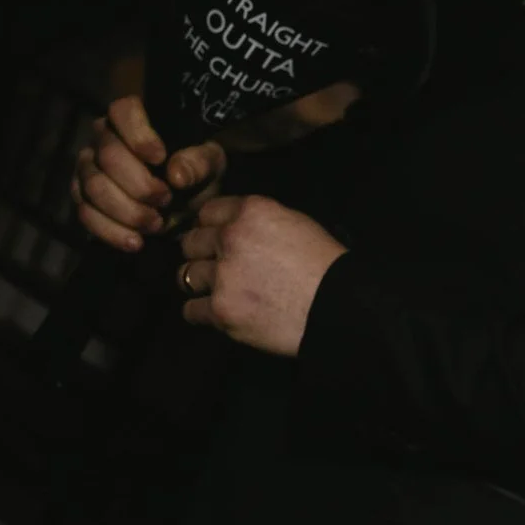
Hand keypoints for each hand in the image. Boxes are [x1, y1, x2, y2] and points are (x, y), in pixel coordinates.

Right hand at [71, 95, 225, 252]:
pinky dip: (112, 232)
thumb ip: (198, 163)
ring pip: (94, 187)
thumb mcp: (210, 167)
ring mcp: (87, 169)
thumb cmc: (194, 176)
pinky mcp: (82, 199)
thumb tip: (175, 173)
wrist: (183, 210)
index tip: (160, 159)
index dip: (138, 135)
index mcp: (132, 120)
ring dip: (127, 211)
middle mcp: (102, 139)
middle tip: (166, 201)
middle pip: (108, 156)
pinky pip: (85, 215)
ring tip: (156, 224)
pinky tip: (136, 242)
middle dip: (139, 185)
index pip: (122, 111)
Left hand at [174, 193, 345, 353]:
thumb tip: (235, 228)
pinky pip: (191, 310)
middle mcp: (231, 238)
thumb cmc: (326, 266)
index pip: (207, 212)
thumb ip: (258, 221)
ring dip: (201, 284)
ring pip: (185, 276)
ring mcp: (223, 276)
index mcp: (251, 211)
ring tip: (221, 293)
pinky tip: (220, 313)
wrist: (339, 307)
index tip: (217, 240)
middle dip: (202, 254)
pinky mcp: (221, 311)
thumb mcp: (296, 223)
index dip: (211, 228)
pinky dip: (203, 313)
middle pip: (190, 243)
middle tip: (219, 268)